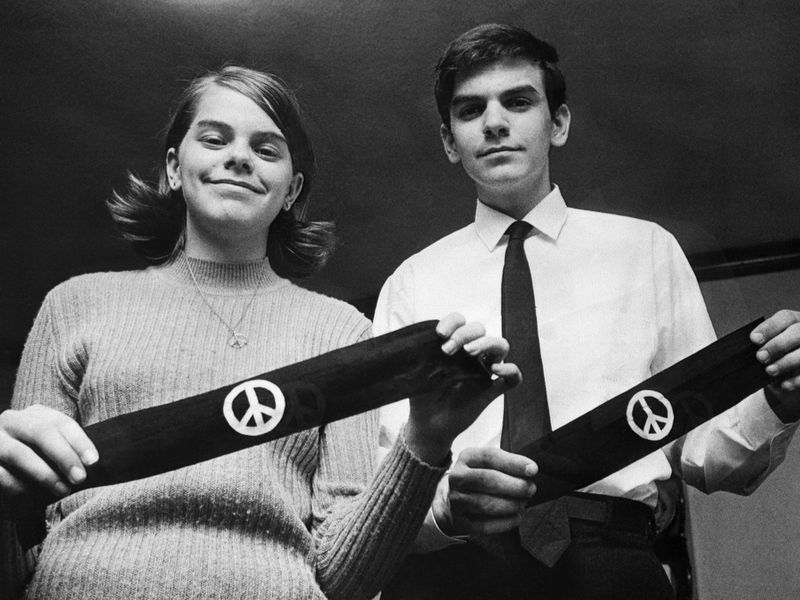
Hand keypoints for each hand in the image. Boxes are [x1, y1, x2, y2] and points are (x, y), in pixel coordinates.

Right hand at [0, 405, 98, 505]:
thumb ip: (67, 449)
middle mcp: (12, 421)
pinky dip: (18, 486)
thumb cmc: (35, 458)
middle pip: (41, 432)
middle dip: (64, 456)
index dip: (79, 441)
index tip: (93, 461)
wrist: (3, 467)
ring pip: (19, 453)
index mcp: (35, 414)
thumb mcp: (51, 448)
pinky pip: (1, 474)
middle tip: (80, 478)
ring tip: (62, 490)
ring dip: (44, 474)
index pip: (61, 422)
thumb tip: (91, 463)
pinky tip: (32, 497)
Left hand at [404, 313, 520, 463]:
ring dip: (487, 343)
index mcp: (454, 344)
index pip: (460, 321)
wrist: (427, 425)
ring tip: (470, 352)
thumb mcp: (418, 372)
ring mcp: (485, 370)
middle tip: (448, 350)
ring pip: (501, 345)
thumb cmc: (422, 395)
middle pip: (480, 329)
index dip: (453, 322)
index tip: (439, 334)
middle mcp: (472, 354)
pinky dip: (510, 370)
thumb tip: (415, 341)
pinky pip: (514, 377)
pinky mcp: (493, 390)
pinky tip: (496, 370)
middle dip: (464, 334)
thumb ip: (420, 355)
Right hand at [433, 446, 537, 536]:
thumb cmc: (478, 478)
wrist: (452, 501)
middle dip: (515, 485)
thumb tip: (530, 470)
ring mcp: (456, 501)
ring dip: (510, 504)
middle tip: (531, 489)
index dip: (513, 463)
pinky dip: (505, 522)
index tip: (533, 470)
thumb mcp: (487, 463)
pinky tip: (516, 517)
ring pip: (486, 504)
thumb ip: (506, 463)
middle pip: (487, 480)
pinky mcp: (460, 521)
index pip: (489, 457)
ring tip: (523, 503)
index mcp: (466, 458)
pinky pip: (485, 525)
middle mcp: (457, 478)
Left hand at [751, 310, 799, 421]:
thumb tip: (742, 350)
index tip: (754, 339)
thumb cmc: (773, 355)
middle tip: (760, 357)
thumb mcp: (767, 346)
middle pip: (797, 333)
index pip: (784, 318)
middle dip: (778, 345)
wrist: (788, 375)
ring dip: (787, 362)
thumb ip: (760, 344)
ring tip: (770, 371)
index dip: (769, 328)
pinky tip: (784, 385)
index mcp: (794, 321)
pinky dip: (796, 380)